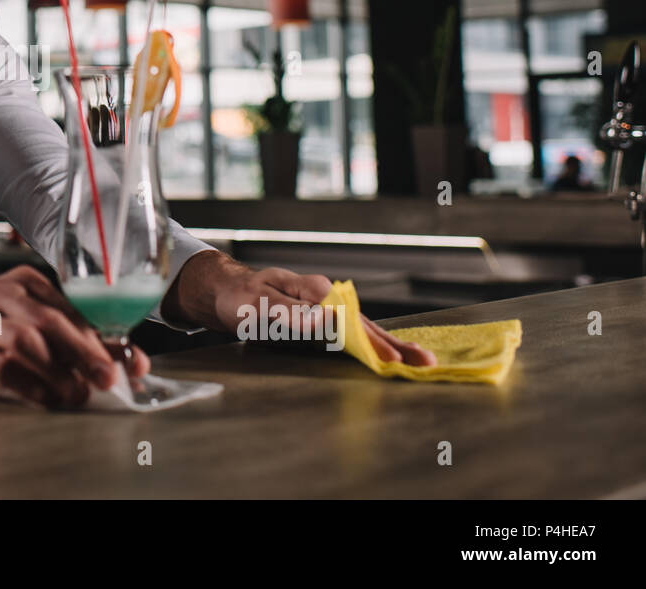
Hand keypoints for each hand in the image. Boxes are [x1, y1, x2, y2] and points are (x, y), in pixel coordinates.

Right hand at [0, 265, 150, 407]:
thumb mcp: (39, 331)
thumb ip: (83, 342)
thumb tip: (134, 362)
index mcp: (25, 283)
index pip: (70, 306)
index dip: (102, 336)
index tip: (128, 362)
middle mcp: (0, 294)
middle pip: (49, 321)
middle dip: (84, 352)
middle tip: (106, 378)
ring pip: (25, 342)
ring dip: (57, 372)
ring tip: (76, 394)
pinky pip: (2, 368)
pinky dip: (31, 386)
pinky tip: (47, 399)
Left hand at [196, 258, 436, 365]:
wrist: (227, 292)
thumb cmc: (241, 296)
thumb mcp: (258, 303)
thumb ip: (288, 312)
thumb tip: (323, 320)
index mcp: (315, 291)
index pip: (350, 322)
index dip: (372, 343)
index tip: (392, 361)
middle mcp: (325, 299)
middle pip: (365, 325)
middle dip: (395, 345)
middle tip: (427, 363)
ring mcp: (325, 310)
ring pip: (363, 330)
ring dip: (391, 347)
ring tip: (419, 362)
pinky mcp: (321, 321)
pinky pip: (351, 335)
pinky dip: (373, 346)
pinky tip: (390, 356)